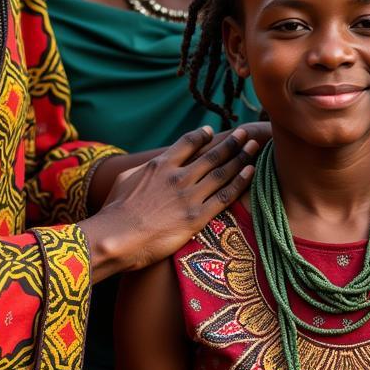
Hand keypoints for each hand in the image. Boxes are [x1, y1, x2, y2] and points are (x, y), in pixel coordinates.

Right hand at [81, 126, 259, 281]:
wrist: (115, 237)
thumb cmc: (114, 211)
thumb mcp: (126, 180)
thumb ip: (143, 169)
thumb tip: (149, 165)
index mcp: (161, 165)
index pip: (187, 143)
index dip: (202, 136)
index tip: (211, 132)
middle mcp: (179, 177)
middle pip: (212, 155)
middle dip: (232, 143)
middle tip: (245, 134)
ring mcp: (189, 196)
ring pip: (223, 172)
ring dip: (241, 158)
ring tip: (254, 148)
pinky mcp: (197, 217)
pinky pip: (225, 196)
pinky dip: (240, 182)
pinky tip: (251, 172)